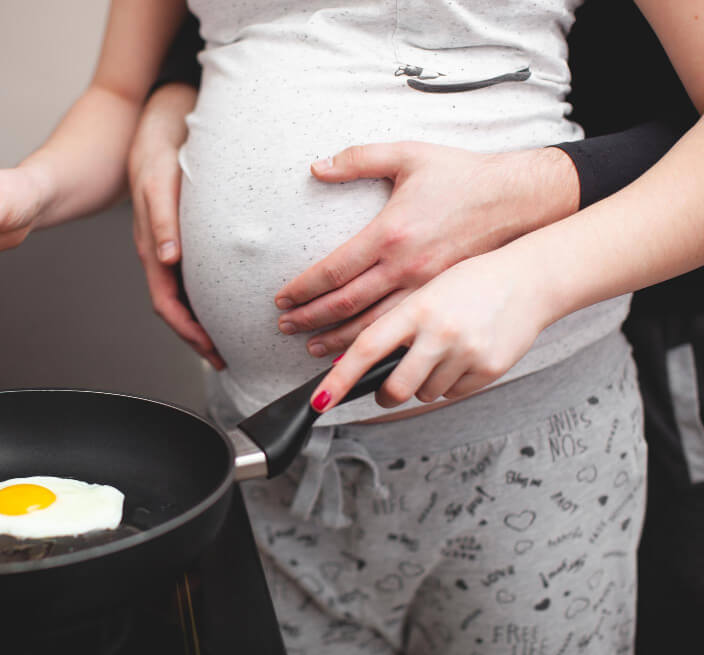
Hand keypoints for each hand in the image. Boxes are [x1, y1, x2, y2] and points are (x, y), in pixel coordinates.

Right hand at [128, 83, 224, 369]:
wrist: (157, 120)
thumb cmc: (156, 148)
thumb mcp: (158, 181)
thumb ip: (161, 220)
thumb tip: (166, 260)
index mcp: (150, 247)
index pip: (165, 304)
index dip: (187, 333)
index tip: (211, 352)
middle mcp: (159, 252)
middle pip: (176, 307)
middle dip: (198, 337)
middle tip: (225, 357)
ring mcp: (170, 245)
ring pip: (184, 294)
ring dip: (203, 319)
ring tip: (228, 337)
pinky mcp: (183, 233)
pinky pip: (193, 274)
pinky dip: (209, 293)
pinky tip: (228, 296)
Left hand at [274, 142, 578, 356]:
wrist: (519, 199)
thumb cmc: (463, 175)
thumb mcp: (409, 155)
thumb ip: (358, 159)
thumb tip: (317, 167)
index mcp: (391, 232)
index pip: (334, 270)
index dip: (303, 288)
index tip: (282, 298)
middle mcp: (406, 265)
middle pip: (346, 304)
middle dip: (310, 319)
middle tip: (285, 326)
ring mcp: (426, 287)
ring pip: (373, 325)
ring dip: (338, 339)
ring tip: (312, 347)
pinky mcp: (443, 298)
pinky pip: (403, 330)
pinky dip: (377, 347)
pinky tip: (361, 352)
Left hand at [308, 248, 553, 411]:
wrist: (528, 279)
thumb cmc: (468, 283)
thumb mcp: (425, 291)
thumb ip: (396, 325)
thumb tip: (360, 365)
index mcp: (415, 306)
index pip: (366, 349)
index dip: (339, 379)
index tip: (319, 402)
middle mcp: (439, 330)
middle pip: (395, 388)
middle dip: (385, 395)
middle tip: (387, 388)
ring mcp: (466, 351)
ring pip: (425, 394)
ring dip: (422, 385)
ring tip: (438, 354)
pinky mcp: (489, 368)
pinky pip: (452, 394)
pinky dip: (449, 383)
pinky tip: (461, 357)